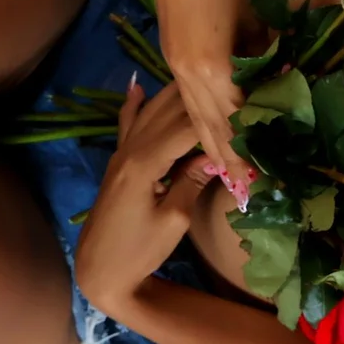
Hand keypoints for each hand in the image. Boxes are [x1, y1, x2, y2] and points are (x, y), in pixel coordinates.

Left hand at [74, 80, 220, 317]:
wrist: (98, 270)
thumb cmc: (138, 251)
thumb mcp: (174, 219)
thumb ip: (192, 181)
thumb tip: (217, 153)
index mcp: (145, 163)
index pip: (187, 128)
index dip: (216, 116)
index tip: (245, 103)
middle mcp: (130, 150)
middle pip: (168, 113)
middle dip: (199, 97)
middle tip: (230, 80)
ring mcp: (121, 155)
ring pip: (150, 113)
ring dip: (173, 94)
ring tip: (199, 74)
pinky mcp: (118, 164)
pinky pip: (126, 126)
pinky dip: (132, 106)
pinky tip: (137, 86)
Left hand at [151, 0, 254, 203]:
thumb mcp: (234, 19)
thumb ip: (247, 47)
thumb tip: (271, 68)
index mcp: (185, 62)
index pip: (202, 113)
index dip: (220, 142)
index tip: (236, 170)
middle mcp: (183, 70)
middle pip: (205, 125)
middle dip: (225, 159)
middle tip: (245, 189)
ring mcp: (191, 67)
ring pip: (213, 121)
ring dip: (233, 153)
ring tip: (251, 180)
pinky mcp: (205, 58)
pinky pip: (226, 103)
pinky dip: (241, 129)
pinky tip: (255, 149)